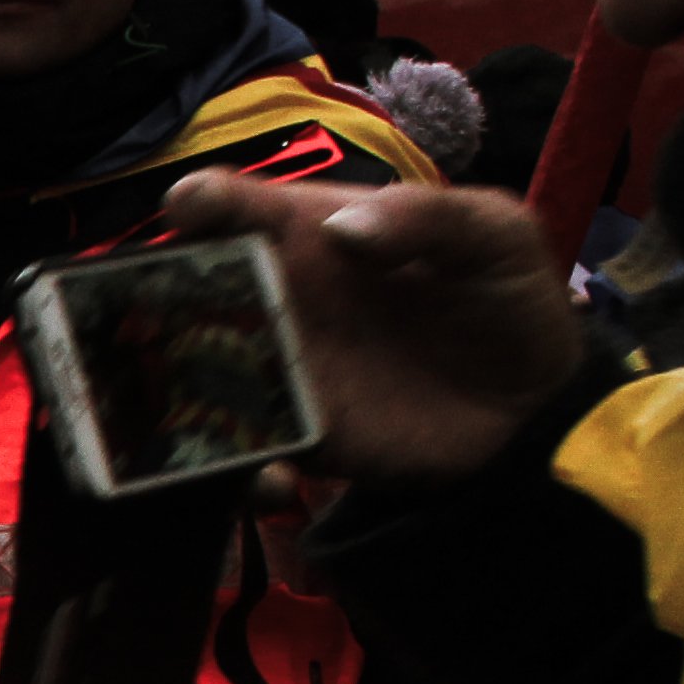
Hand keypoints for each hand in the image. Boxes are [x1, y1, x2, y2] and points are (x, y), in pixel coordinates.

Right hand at [156, 173, 582, 480]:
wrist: (535, 411)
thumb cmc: (511, 305)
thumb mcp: (496, 235)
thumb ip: (430, 215)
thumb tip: (340, 227)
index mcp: (317, 234)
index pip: (239, 208)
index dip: (203, 202)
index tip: (189, 211)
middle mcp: (281, 298)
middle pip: (187, 288)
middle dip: (148, 297)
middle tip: (147, 317)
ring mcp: (278, 368)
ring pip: (189, 368)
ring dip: (164, 386)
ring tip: (171, 405)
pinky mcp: (291, 434)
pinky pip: (234, 447)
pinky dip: (228, 464)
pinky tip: (272, 481)